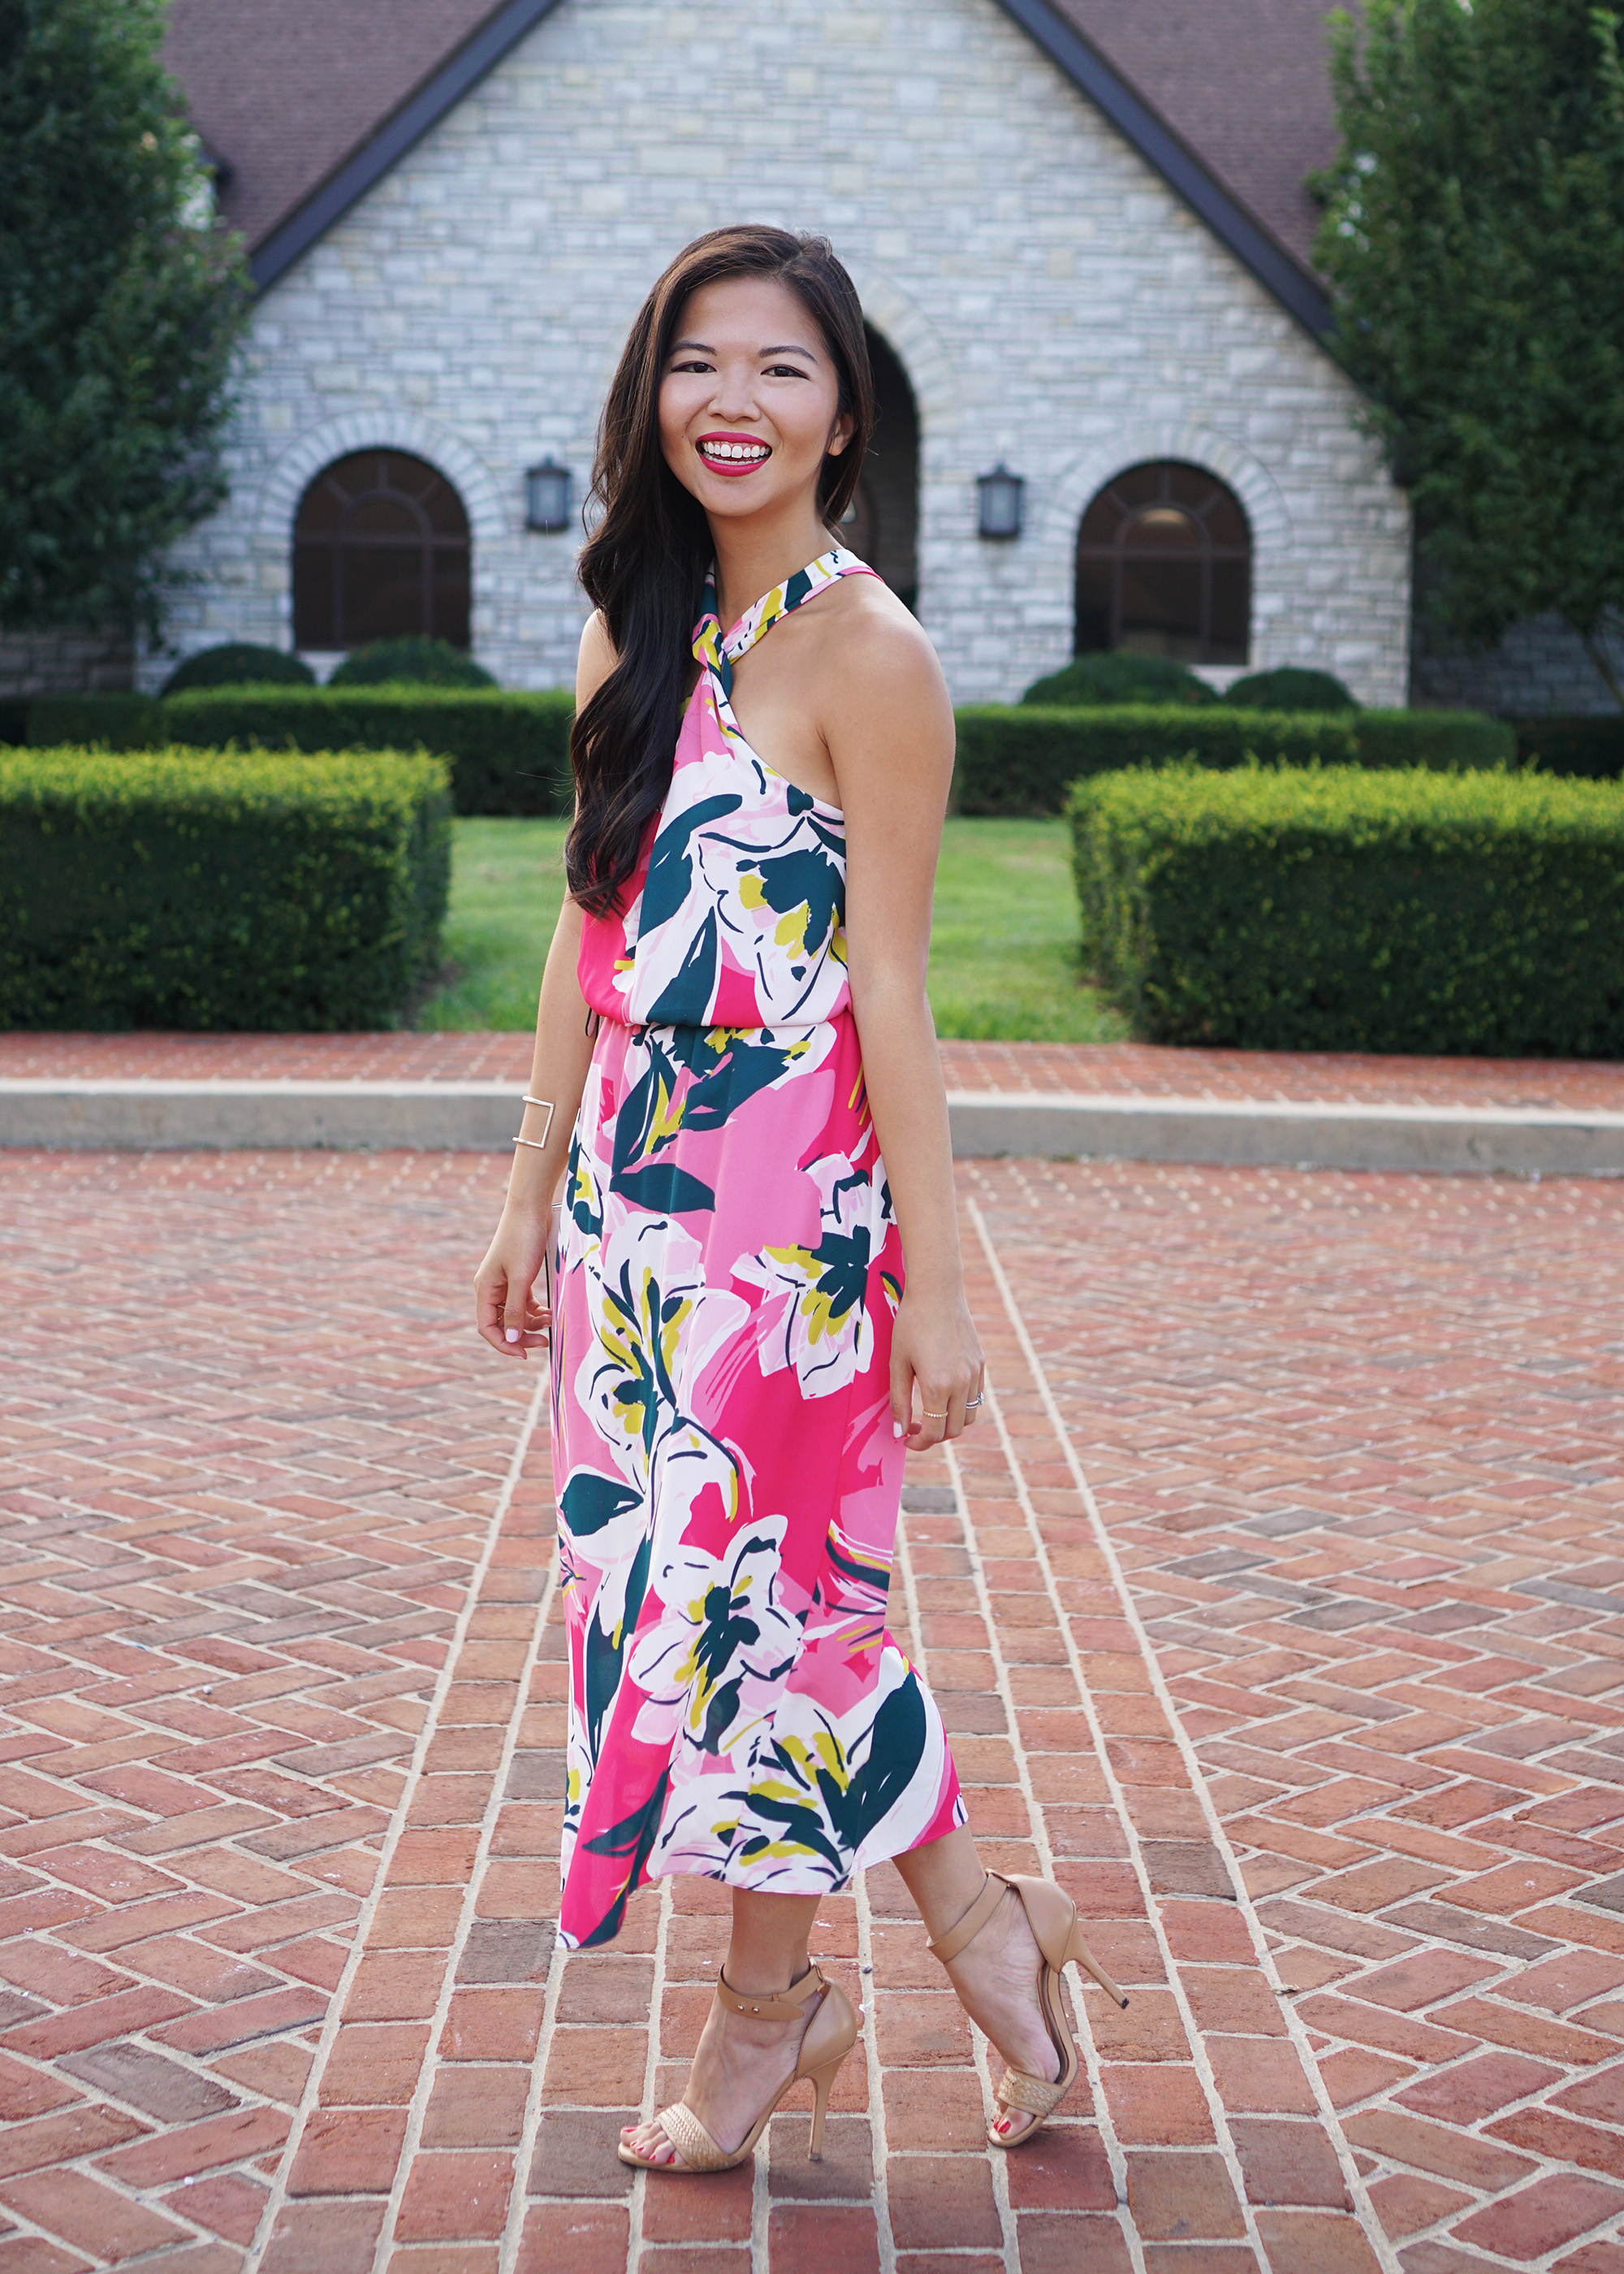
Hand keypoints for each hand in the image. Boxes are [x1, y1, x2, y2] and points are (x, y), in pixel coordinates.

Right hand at [474, 1208, 551, 1361]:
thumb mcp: (521, 1278)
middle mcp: (491, 1288)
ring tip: (552, 1321)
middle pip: (502, 1323)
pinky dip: (536, 1310)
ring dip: (532, 1322)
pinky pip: (524, 1302)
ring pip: (515, 1314)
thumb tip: (511, 1338)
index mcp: (485, 1289)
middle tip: (545, 1341)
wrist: (531, 1207)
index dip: (504, 1344)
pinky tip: (549, 1312)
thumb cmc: (523, 1239)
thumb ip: (515, 1309)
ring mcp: (504, 1283)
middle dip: (522, 1335)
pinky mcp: (518, 1276)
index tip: (525, 1354)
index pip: (487, 1328)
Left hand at [889, 1284, 983, 1449]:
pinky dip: (961, 1406)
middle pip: (953, 1430)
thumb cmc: (911, 1325)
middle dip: (933, 1437)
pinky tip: (943, 1394)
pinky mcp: (980, 1364)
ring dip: (950, 1424)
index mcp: (937, 1385)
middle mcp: (961, 1383)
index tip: (906, 1439)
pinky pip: (976, 1398)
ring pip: (969, 1417)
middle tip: (914, 1428)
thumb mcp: (897, 1363)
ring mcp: (974, 1374)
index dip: (919, 1443)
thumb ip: (899, 1400)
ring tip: (930, 1414)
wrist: (937, 1293)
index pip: (934, 1432)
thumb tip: (899, 1431)